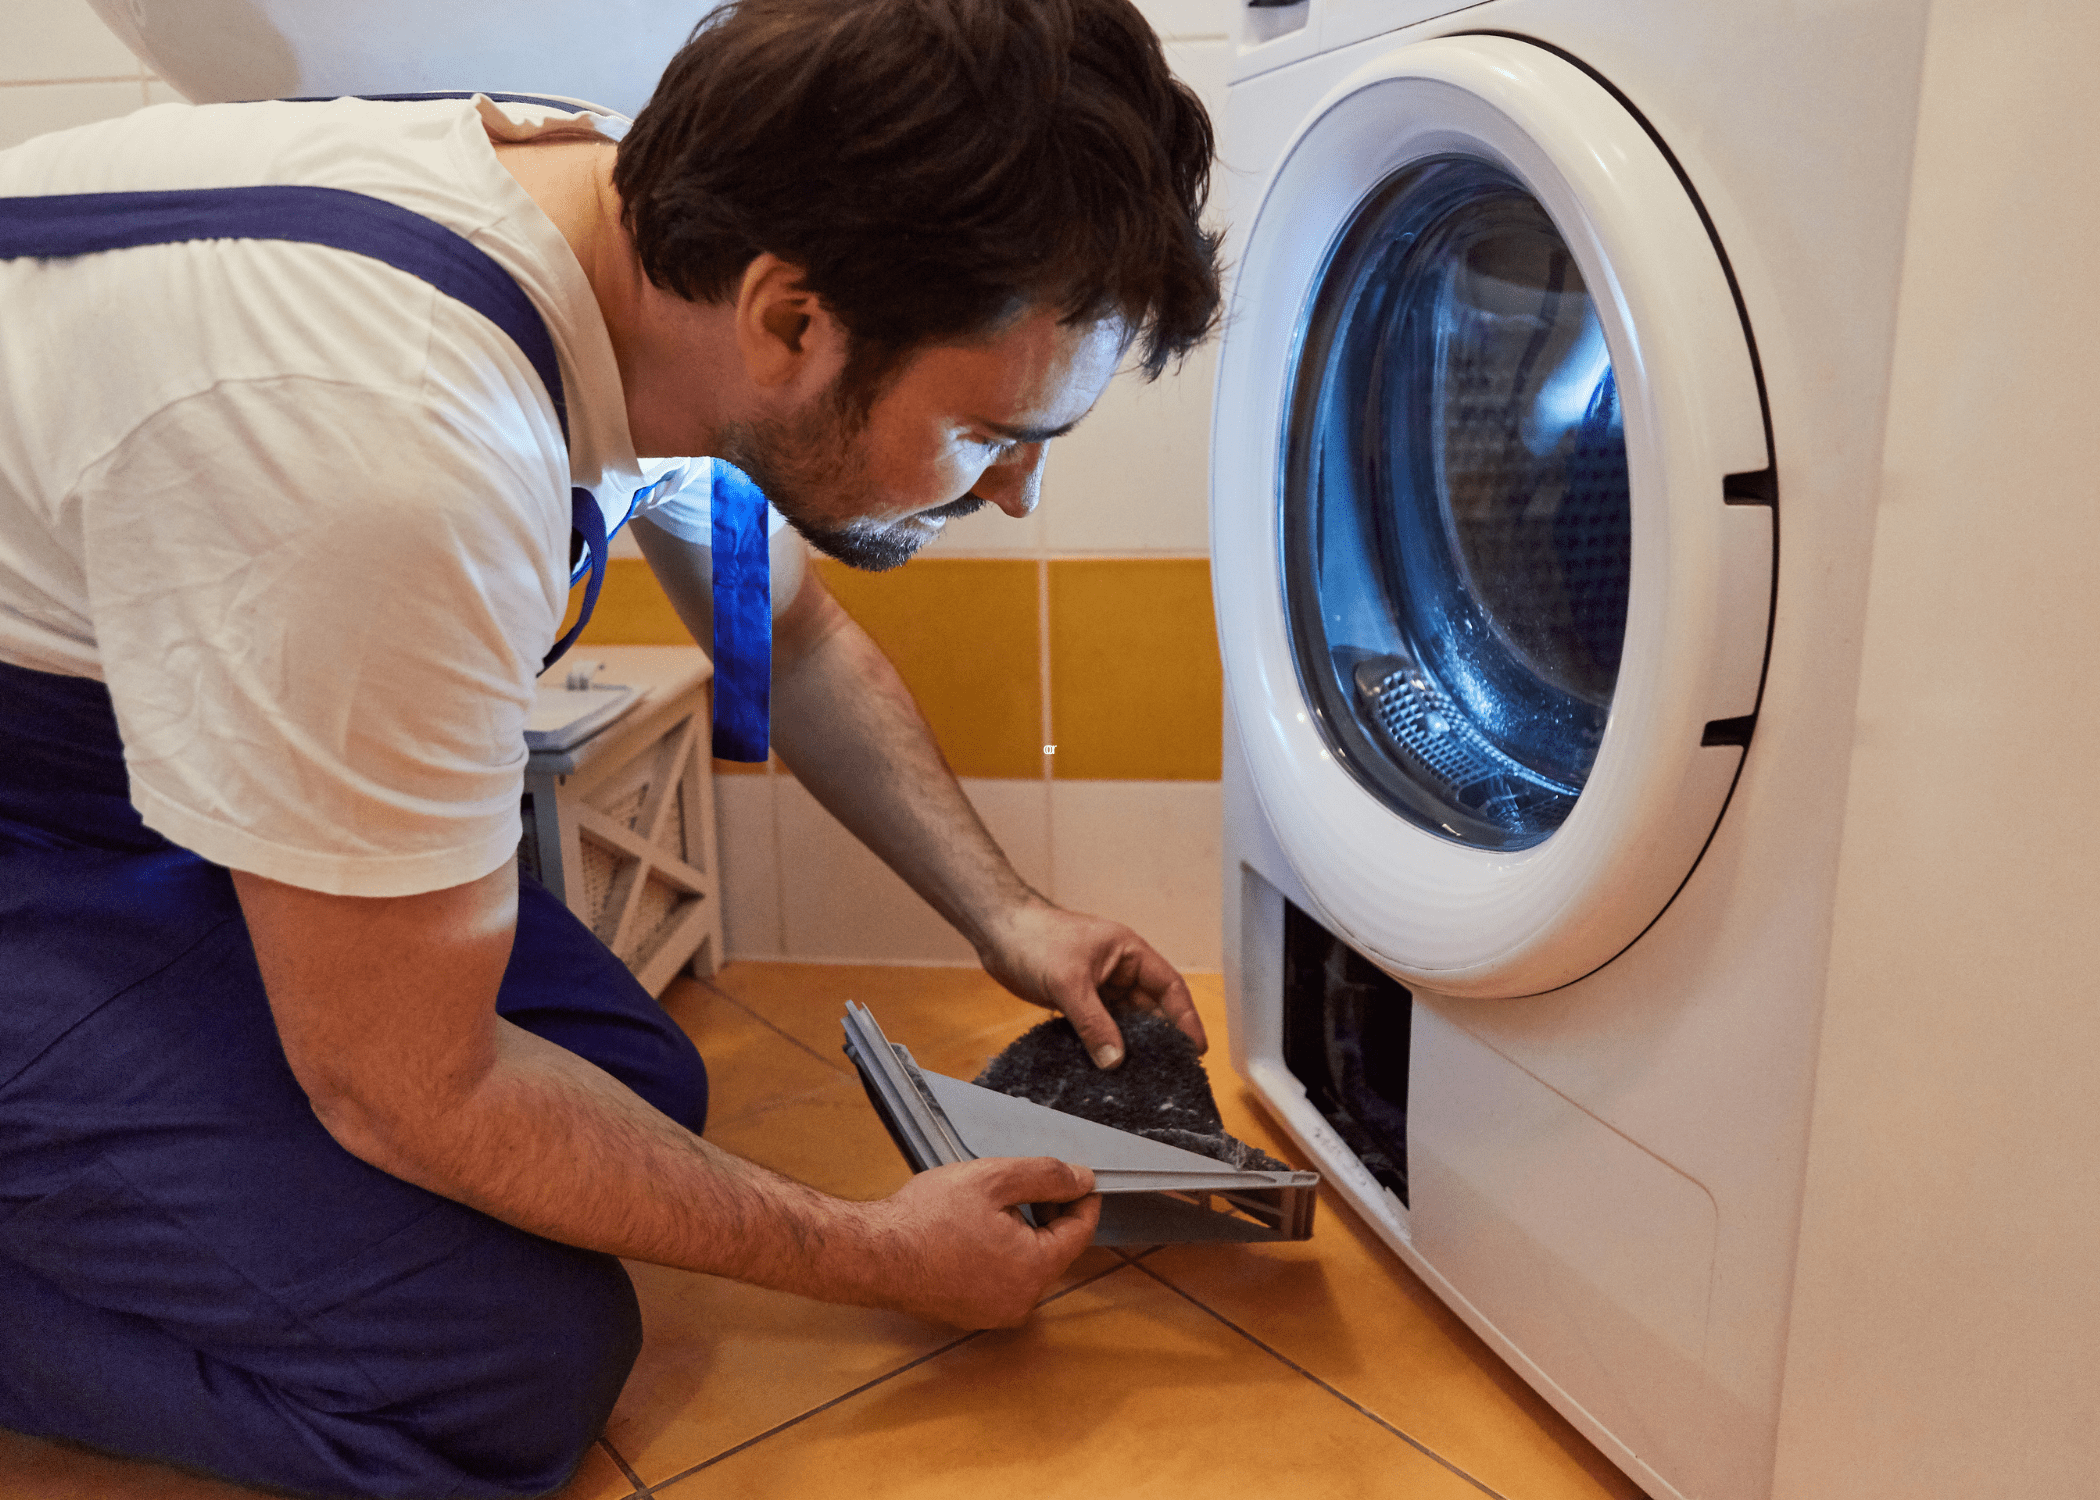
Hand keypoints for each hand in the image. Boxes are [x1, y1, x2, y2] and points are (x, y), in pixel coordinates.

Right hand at [861, 1157, 1101, 1326]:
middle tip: (1023, 1184)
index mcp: (1034, 1269)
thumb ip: (1046, 1176)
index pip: (1080, 1232)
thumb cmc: (926, 1218)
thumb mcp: (993, 1179)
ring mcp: (996, 1313)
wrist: (875, 1254)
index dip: (1081, 1199)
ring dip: (1022, 1233)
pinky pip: (1004, 1279)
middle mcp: (1021, 1301)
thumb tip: (1082, 1180)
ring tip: (991, 1205)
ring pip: (1028, 1265)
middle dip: (1047, 1214)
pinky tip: (975, 1231)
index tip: (1077, 1178)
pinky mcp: (974, 1314)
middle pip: (1055, 1249)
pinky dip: (1001, 1254)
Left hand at [975, 898, 1207, 1069]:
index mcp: (1129, 953)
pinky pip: (1100, 1028)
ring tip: (1139, 1079)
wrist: (996, 931)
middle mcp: (1119, 971)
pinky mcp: (1077, 1002)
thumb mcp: (1069, 982)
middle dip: (1158, 1040)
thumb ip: (1093, 1022)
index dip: (1185, 1018)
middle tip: (1168, 1074)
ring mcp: (1098, 988)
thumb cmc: (1035, 938)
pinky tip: (1106, 1069)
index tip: (1195, 1049)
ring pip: (1124, 1023)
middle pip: (1150, 1010)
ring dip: (1129, 1047)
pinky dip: (1104, 1046)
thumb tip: (1115, 1061)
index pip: (1170, 987)